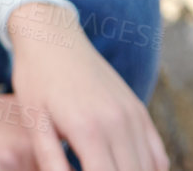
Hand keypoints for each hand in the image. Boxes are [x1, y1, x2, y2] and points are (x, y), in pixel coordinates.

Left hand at [6, 2, 168, 170]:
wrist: (52, 35)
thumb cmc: (36, 78)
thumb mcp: (33, 119)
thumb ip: (50, 158)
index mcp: (88, 129)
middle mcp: (119, 123)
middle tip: (90, 170)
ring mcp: (133, 116)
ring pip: (148, 169)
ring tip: (102, 168)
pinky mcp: (139, 110)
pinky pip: (159, 155)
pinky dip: (149, 170)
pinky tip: (127, 169)